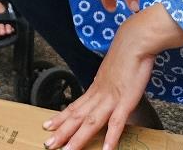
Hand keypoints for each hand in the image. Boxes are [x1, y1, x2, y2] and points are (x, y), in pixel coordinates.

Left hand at [41, 11, 155, 149]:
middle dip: (62, 132)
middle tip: (48, 144)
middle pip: (77, 116)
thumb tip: (107, 91)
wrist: (134, 41)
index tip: (48, 126)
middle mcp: (99, 94)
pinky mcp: (125, 100)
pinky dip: (111, 138)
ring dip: (78, 138)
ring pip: (90, 122)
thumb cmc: (126, 54)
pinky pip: (117, 123)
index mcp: (95, 88)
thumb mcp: (112, 72)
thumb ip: (108, 84)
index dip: (61, 117)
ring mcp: (110, 98)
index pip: (74, 106)